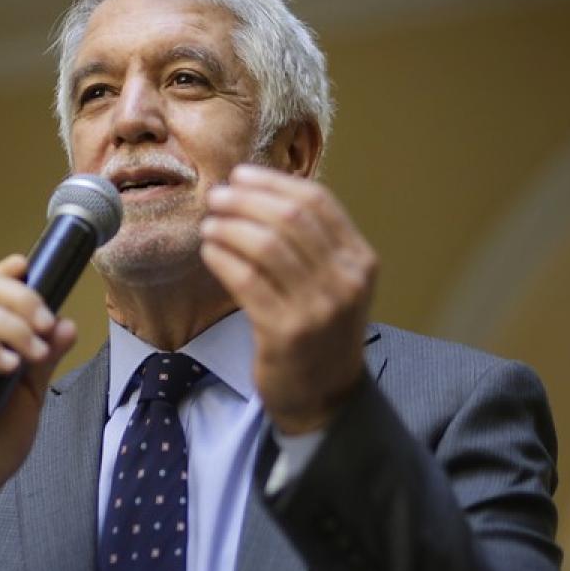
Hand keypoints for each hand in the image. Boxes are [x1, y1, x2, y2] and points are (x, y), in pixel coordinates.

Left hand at [200, 164, 377, 433]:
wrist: (324, 396)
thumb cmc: (318, 331)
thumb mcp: (333, 282)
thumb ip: (311, 242)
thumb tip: (258, 191)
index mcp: (360, 259)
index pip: (318, 202)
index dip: (274, 182)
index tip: (240, 174)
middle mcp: (346, 280)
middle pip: (290, 218)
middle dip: (246, 200)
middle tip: (216, 196)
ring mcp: (319, 307)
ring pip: (266, 246)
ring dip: (230, 227)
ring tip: (209, 224)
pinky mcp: (286, 332)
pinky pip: (247, 281)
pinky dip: (223, 258)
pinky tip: (209, 251)